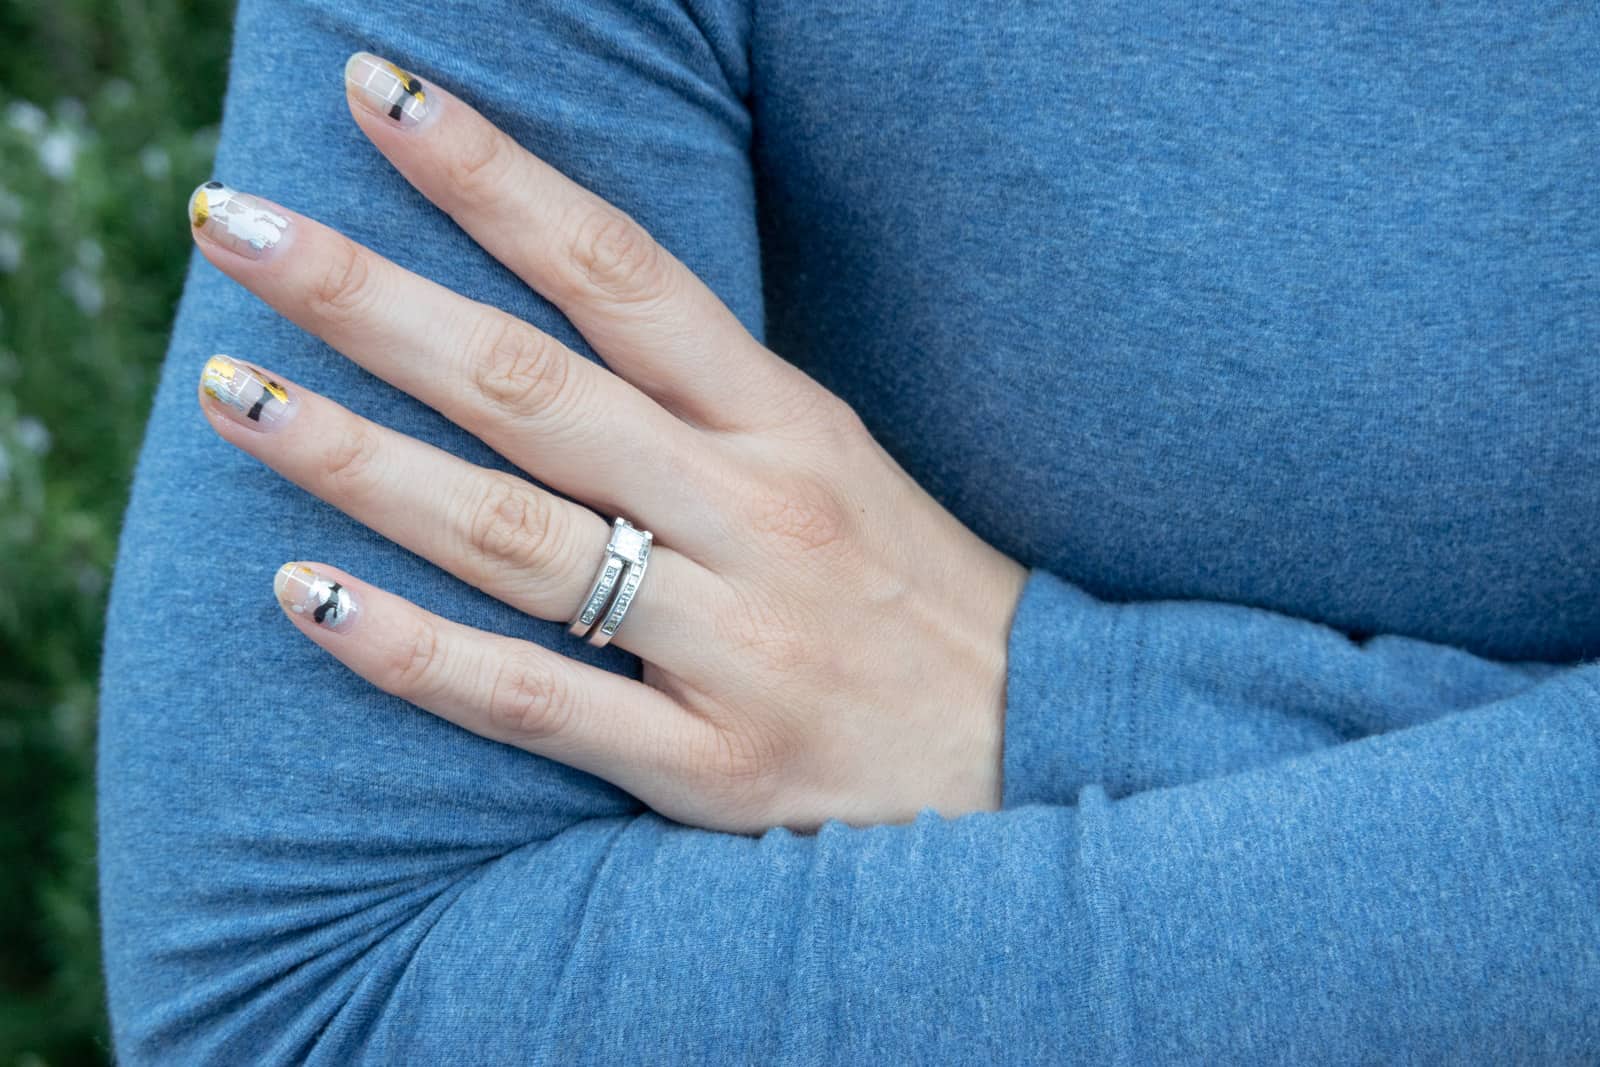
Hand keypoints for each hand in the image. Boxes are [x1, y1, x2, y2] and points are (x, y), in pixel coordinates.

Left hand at [190, 53, 1026, 831]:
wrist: (1043, 756)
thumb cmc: (917, 596)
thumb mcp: (836, 461)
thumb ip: (705, 398)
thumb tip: (553, 324)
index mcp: (788, 423)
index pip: (622, 273)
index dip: (493, 175)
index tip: (379, 95)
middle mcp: (756, 513)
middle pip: (532, 385)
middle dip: (370, 296)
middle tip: (233, 223)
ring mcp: (733, 641)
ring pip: (512, 533)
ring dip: (356, 458)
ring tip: (230, 393)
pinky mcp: (713, 766)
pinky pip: (537, 701)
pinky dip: (414, 650)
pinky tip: (306, 598)